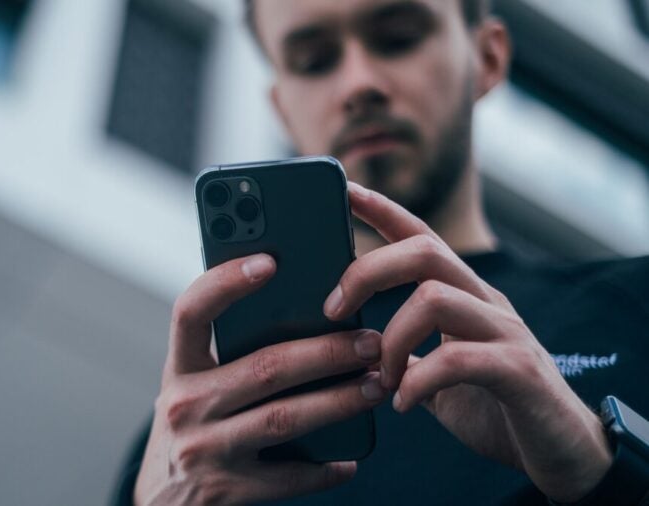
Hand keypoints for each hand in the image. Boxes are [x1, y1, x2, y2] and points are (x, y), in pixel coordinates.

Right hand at [134, 254, 385, 504]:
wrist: (161, 505)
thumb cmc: (192, 428)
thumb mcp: (193, 386)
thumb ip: (229, 354)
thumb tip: (306, 313)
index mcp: (178, 368)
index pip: (190, 312)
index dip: (225, 282)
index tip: (270, 260)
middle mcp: (184, 405)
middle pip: (264, 367)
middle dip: (325, 351)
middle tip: (370, 341)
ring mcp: (204, 450)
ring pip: (284, 417)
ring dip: (338, 401)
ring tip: (377, 385)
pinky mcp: (227, 490)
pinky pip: (288, 477)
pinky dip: (324, 468)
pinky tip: (350, 458)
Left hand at [324, 182, 611, 502]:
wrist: (564, 456)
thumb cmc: (496, 411)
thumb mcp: (437, 376)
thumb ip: (404, 355)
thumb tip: (353, 346)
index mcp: (465, 297)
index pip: (421, 237)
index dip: (383, 211)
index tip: (345, 190)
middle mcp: (487, 303)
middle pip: (424, 251)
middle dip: (367, 272)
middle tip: (333, 310)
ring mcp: (506, 333)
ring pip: (434, 298)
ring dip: (390, 339)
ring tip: (379, 378)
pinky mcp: (520, 371)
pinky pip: (457, 359)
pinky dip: (417, 381)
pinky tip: (403, 404)